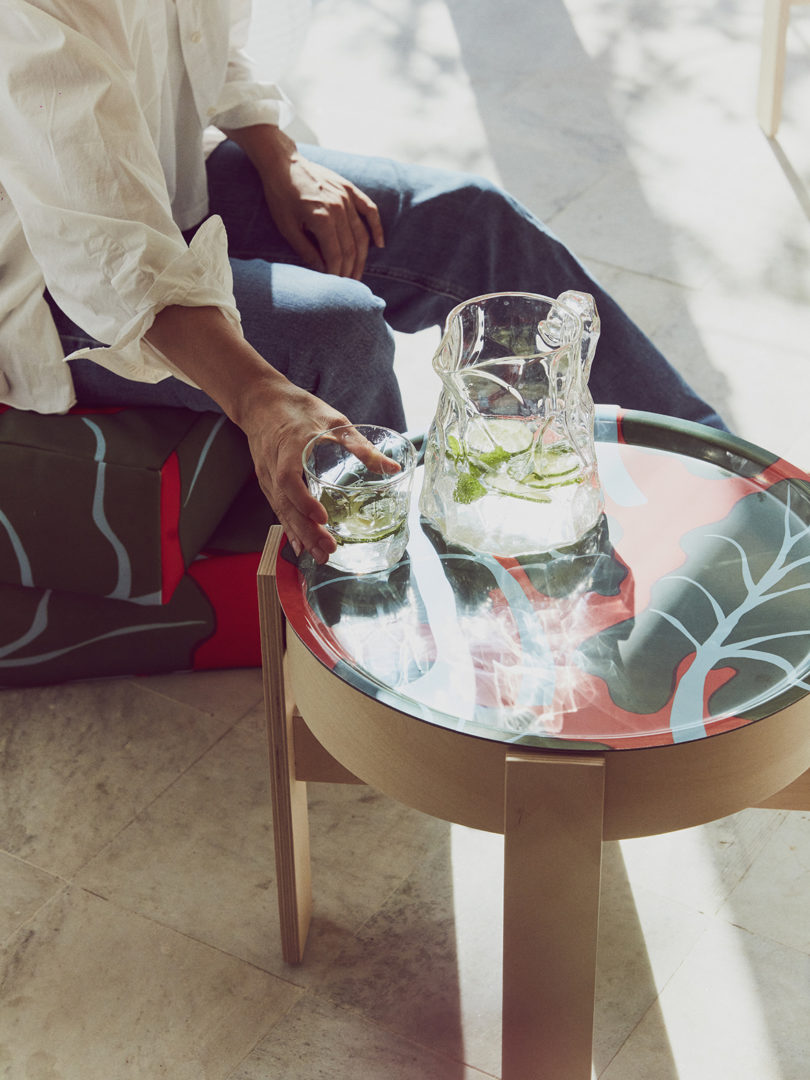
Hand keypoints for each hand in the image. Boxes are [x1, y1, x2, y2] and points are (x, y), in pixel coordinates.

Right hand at [145, 304, 393, 563]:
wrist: (262, 402)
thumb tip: (391, 467)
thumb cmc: (299, 409)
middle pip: (286, 505)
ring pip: (282, 511)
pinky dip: (289, 529)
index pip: (290, 480)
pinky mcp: (268, 483)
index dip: (304, 501)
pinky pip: (278, 509)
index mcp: (289, 449)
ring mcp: (268, 478)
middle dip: (306, 529)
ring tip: (319, 556)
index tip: (322, 517)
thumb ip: (361, 446)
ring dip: (300, 535)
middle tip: (328, 550)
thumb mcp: (335, 421)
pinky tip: (300, 546)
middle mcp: (274, 468)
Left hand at [224, 125, 383, 278]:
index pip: (336, 255)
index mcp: (321, 218)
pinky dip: (376, 228)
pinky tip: (379, 244)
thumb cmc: (280, 196)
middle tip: (348, 286)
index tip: (335, 286)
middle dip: (350, 270)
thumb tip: (321, 271)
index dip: (337, 273)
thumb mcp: (287, 227)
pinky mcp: (349, 189)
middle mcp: (338, 208)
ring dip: (362, 257)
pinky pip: (369, 210)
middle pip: (351, 248)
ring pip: (361, 234)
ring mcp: (346, 197)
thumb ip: (305, 250)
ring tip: (358, 274)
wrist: (282, 162)